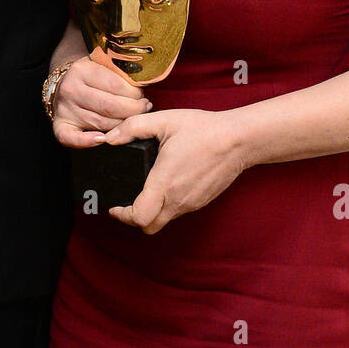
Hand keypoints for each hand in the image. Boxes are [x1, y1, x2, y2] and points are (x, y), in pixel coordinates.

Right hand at [52, 54, 151, 148]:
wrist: (65, 84)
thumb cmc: (91, 77)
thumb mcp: (104, 65)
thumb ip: (121, 73)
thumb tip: (144, 87)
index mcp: (82, 70)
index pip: (115, 85)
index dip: (135, 94)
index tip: (143, 97)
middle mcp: (70, 90)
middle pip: (109, 106)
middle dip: (133, 110)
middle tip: (144, 109)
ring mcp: (64, 109)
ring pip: (100, 123)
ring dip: (121, 125)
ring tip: (133, 120)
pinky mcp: (60, 125)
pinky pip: (71, 138)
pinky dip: (86, 141)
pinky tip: (102, 139)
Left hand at [103, 108, 244, 234]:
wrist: (239, 139)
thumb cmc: (203, 129)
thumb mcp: (164, 120)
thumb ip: (132, 127)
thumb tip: (109, 138)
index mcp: (164, 183)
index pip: (138, 217)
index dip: (122, 215)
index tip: (115, 206)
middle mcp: (178, 199)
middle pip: (149, 227)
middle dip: (133, 219)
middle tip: (126, 204)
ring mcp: (192, 203)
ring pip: (164, 220)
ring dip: (151, 212)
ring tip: (145, 192)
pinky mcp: (202, 201)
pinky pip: (179, 212)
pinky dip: (167, 206)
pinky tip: (166, 187)